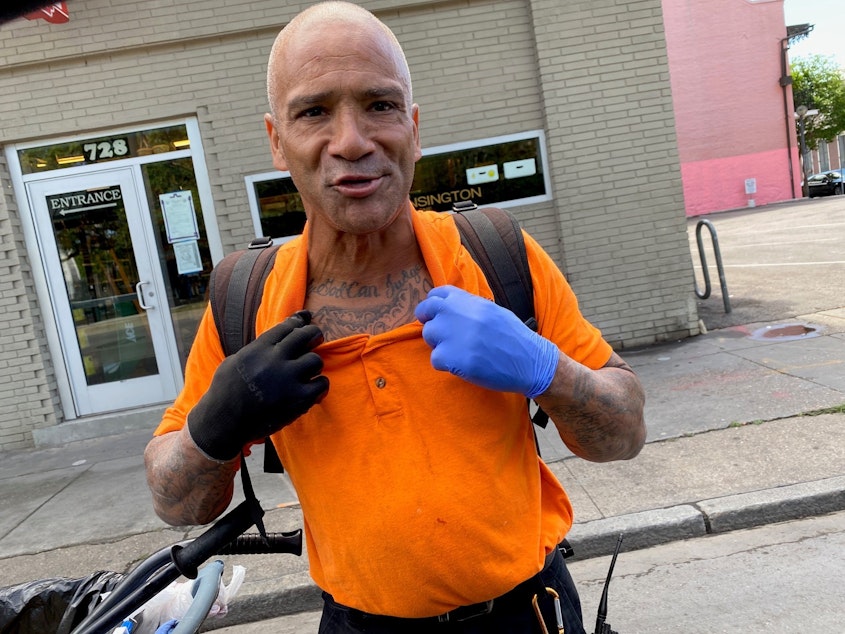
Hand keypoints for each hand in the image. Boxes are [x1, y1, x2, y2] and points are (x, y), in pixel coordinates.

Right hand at [188, 310, 328, 460]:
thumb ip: (257, 348)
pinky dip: (319, 386)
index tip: (304, 320)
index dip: (298, 322)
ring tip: (308, 372)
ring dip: (313, 365)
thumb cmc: (225, 392)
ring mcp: (287, 380)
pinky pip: (322, 384)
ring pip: (316, 360)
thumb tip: (278, 335)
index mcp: (257, 349)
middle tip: (316, 338)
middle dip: (313, 334)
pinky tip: (312, 389)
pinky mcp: (298, 400)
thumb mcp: (235, 361)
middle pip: (306, 336)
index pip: (287, 327)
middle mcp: (273, 360)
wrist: (223, 423)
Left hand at [414, 285, 558, 397]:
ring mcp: (455, 335)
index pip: (437, 294)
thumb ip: (468, 308)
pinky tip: (463, 365)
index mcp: (469, 301)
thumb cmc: (513, 338)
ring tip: (458, 352)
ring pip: (429, 336)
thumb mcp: (492, 311)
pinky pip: (435, 359)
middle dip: (429, 323)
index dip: (433, 305)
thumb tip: (447, 308)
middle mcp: (459, 313)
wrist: (530, 361)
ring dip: (439, 345)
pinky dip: (446, 364)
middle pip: (426, 312)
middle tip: (439, 336)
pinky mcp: (454, 358)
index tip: (435, 315)